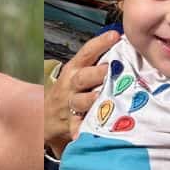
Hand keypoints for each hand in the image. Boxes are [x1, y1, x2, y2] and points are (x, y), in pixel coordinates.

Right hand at [45, 30, 117, 149]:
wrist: (44, 114)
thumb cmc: (70, 89)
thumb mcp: (78, 72)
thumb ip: (97, 62)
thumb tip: (125, 46)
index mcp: (75, 68)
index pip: (87, 52)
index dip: (101, 43)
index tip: (115, 36)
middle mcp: (71, 84)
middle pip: (83, 77)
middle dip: (96, 73)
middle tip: (109, 70)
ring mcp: (70, 104)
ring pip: (80, 101)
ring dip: (91, 99)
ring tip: (101, 98)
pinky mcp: (70, 123)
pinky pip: (75, 126)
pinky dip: (79, 130)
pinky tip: (83, 133)